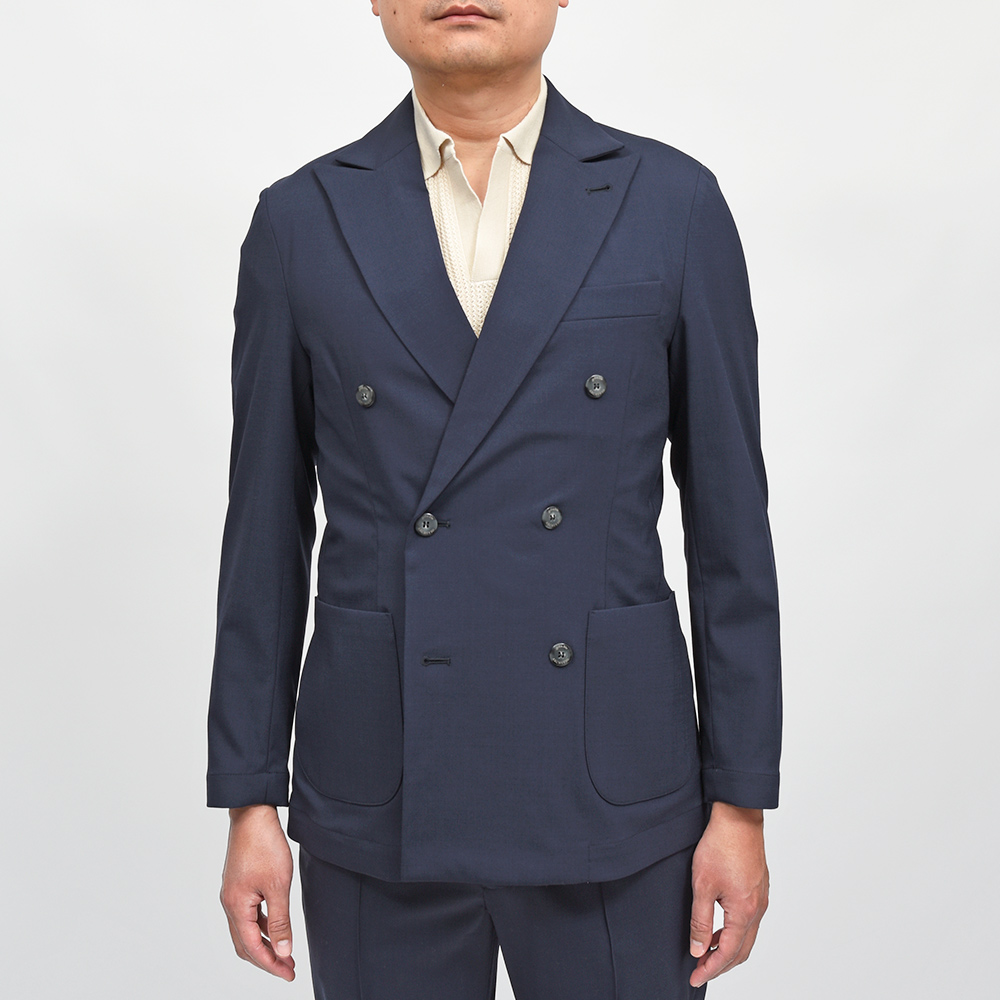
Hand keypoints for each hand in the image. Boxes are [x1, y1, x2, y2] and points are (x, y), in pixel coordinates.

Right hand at [219, 804, 295, 981]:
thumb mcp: (279, 885)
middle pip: (245, 944)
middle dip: (266, 959)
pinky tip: (276, 925)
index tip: (288, 973)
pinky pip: (248, 914)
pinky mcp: (238, 884)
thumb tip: (283, 950)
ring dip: (264, 943)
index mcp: (236, 906)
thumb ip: (281, 920)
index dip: (271, 964)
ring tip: (285, 951)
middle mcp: (230, 903)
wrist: (252, 814)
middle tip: (287, 968)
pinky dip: (261, 925)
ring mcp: (232, 893)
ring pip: (246, 929)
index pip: (253, 947)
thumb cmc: (264, 844)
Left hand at [688, 801, 768, 988]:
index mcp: (744, 911)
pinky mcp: (759, 887)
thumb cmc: (720, 846)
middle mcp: (758, 908)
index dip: (711, 968)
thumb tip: (698, 949)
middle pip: (743, 950)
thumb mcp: (702, 886)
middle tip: (701, 970)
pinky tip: (720, 926)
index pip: (728, 952)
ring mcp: (761, 898)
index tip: (695, 977)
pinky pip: (749, 920)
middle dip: (722, 964)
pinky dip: (735, 931)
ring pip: (747, 935)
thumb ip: (701, 921)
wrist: (738, 818)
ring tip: (707, 951)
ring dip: (729, 948)